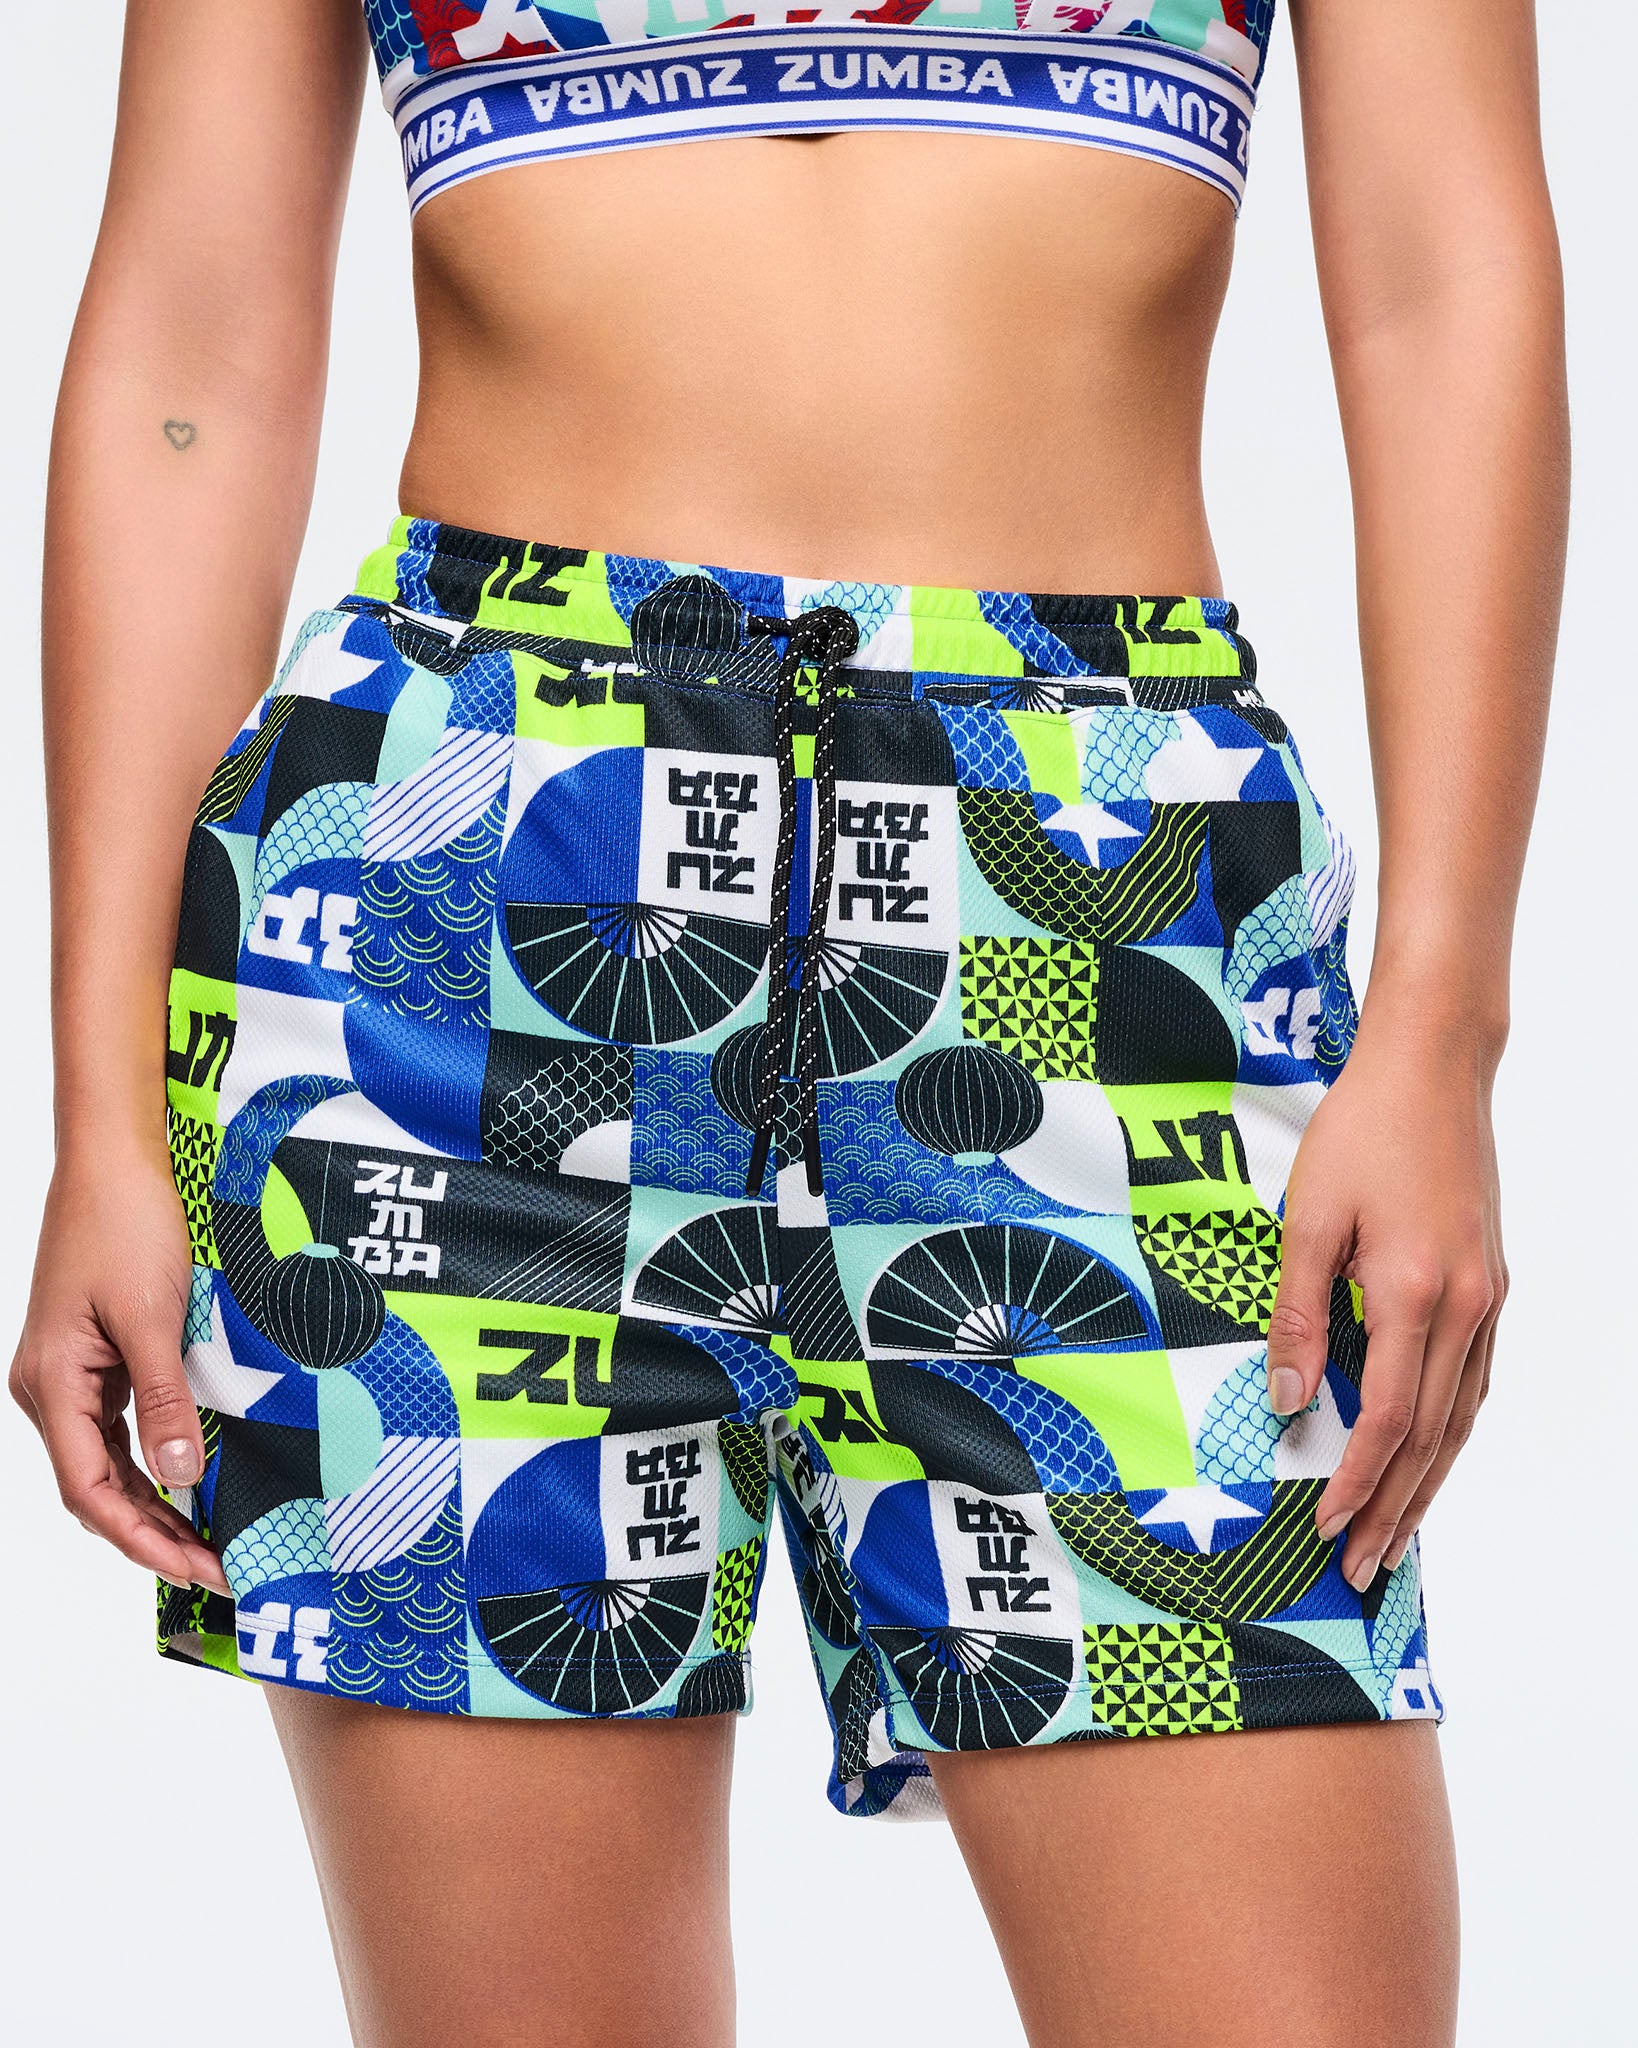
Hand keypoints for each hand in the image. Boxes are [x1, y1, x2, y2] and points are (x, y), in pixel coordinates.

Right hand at [10, 1142, 229, 1594]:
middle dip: (154, 1533)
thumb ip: (165, 1401)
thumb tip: (182, 1478)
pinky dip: (152, 1461)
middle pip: (97, 1488)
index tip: (195, 1569)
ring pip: (107, 1464)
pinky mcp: (93, 1359)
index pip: (89, 1491)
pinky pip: (118, 1428)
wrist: (111, 1161)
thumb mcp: (152, 1318)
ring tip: (211, 1539)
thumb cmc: (123, 1225)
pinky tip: (193, 1479)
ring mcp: (69, 1376)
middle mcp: (50, 1390)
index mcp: (52, 1386)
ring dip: (155, 1503)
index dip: (141, 1539)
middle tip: (219, 1567)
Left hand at [1265, 1020, 1505, 1590]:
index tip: (1326, 1529)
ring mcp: (1486, 1297)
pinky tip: (1429, 1458)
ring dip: (1428, 1484)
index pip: (1387, 1419)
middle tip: (1364, 1570)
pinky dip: (1450, 1432)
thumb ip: (1298, 1316)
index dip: (1357, 1483)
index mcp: (1413, 1293)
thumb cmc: (1361, 1132)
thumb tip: (1286, 1401)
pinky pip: (1474, 1381)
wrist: (1433, 1068)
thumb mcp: (1309, 1219)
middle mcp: (1464, 1307)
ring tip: (1397, 1538)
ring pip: (1461, 1417)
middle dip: (1395, 1510)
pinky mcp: (1490, 1283)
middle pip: (1432, 1437)